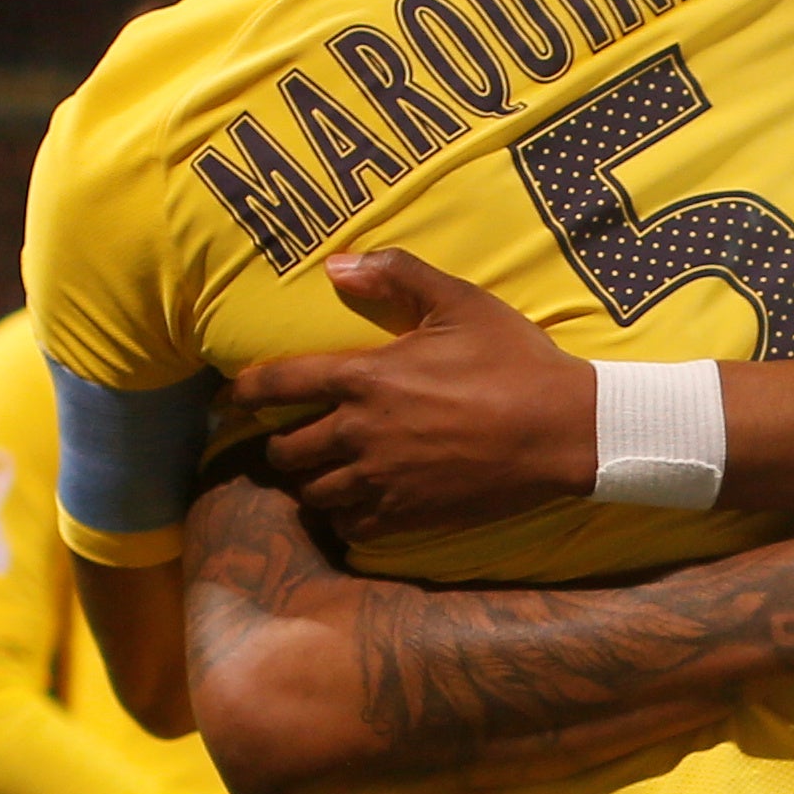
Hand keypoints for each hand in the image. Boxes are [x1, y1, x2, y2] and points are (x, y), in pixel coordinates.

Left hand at [222, 251, 594, 540]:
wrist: (561, 430)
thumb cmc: (512, 360)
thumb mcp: (458, 301)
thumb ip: (395, 276)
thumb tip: (335, 265)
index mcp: (362, 377)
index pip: (277, 384)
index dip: (245, 392)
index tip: (233, 398)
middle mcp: (358, 432)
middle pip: (286, 450)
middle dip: (280, 445)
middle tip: (290, 440)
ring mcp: (380, 479)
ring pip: (313, 493)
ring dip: (309, 484)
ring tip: (320, 475)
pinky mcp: (407, 516)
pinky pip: (350, 528)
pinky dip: (344, 519)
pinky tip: (356, 507)